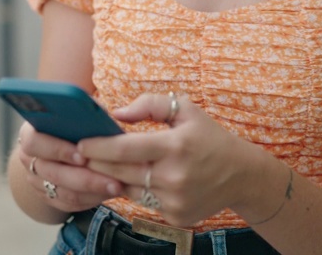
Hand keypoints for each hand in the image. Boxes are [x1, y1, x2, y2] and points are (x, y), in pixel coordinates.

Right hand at [14, 121, 124, 213]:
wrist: (56, 142)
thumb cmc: (71, 123)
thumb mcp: (75, 111)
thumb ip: (85, 109)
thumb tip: (103, 113)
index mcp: (30, 132)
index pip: (34, 142)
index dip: (58, 149)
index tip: (82, 154)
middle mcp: (28, 159)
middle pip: (52, 173)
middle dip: (85, 177)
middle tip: (112, 179)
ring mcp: (36, 181)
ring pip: (62, 192)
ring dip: (91, 191)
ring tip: (117, 187)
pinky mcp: (47, 197)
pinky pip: (68, 204)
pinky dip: (89, 200)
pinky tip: (108, 193)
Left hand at [78, 93, 252, 227]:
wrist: (241, 175)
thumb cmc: (209, 137)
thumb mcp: (186, 110)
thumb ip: (149, 105)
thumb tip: (116, 113)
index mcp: (175, 146)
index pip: (124, 149)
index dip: (97, 147)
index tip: (79, 143)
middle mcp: (174, 176)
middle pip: (120, 171)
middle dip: (96, 163)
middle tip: (79, 155)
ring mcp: (175, 200)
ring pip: (129, 189)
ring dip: (114, 177)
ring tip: (103, 165)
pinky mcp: (177, 216)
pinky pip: (145, 202)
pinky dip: (138, 191)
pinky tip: (137, 180)